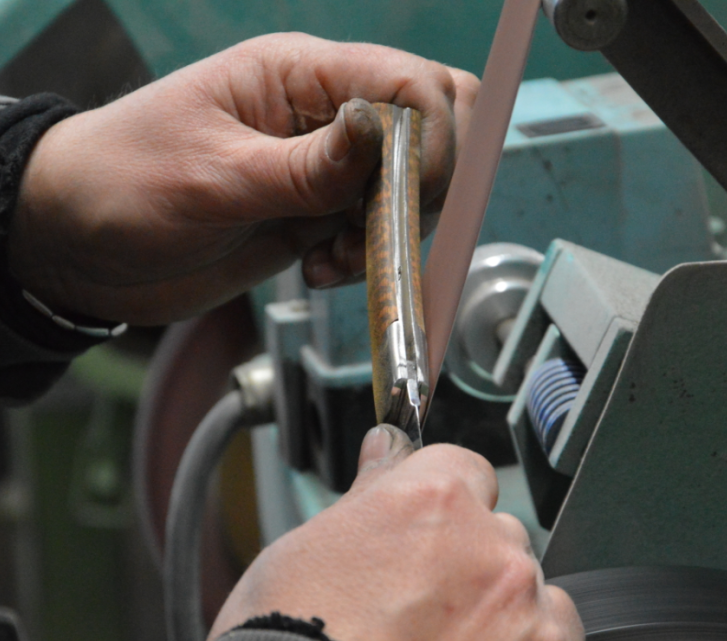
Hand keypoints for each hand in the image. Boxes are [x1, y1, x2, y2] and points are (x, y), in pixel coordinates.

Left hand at [8, 34, 477, 323]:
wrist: (85, 246)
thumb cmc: (124, 185)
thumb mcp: (215, 177)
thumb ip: (306, 167)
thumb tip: (383, 134)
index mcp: (298, 77)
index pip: (410, 85)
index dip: (431, 142)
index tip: (405, 199)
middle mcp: (322, 117)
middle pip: (428, 129)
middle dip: (422, 187)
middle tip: (377, 229)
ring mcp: (322, 169)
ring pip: (408, 188)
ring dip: (387, 232)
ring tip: (329, 258)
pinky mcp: (315, 215)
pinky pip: (373, 232)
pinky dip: (362, 258)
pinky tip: (316, 269)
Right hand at [210, 425, 604, 640]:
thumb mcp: (305, 551)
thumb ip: (368, 494)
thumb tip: (387, 450)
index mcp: (437, 506)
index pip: (467, 472)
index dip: (443, 506)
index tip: (429, 534)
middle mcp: (497, 557)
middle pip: (504, 542)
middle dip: (472, 571)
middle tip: (423, 620)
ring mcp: (535, 631)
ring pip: (545, 609)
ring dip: (513, 631)